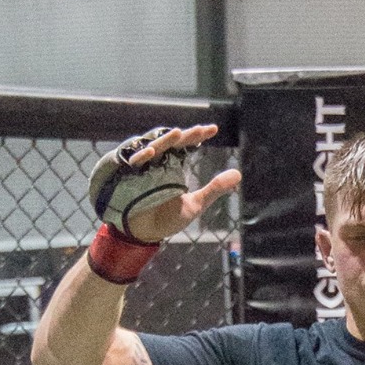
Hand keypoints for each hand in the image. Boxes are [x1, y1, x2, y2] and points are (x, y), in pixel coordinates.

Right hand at [119, 125, 239, 244]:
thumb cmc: (167, 219)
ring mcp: (141, 167)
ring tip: (179, 133)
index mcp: (172, 165)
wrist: (144, 235)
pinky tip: (152, 151)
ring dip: (164, 139)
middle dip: (184, 136)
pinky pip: (132, 161)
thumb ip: (215, 189)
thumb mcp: (195, 204)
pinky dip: (141, 155)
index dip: (197, 136)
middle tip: (200, 130)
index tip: (213, 129)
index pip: (185, 145)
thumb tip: (239, 174)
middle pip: (170, 142)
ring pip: (152, 146)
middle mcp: (157, 162)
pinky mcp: (126, 175)